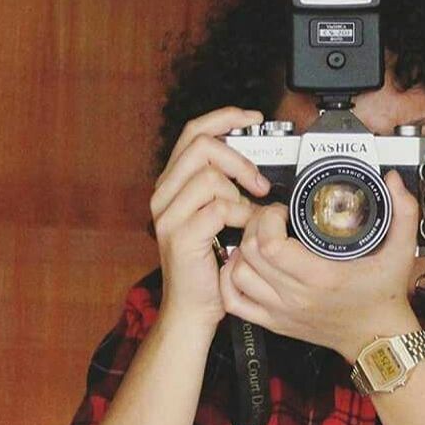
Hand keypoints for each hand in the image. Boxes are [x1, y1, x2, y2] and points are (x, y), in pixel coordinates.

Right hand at [150, 106, 270, 327]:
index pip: (195, 132)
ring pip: (210, 176)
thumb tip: (257, 167)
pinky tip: (243, 230)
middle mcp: (164, 193)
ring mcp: (168, 214)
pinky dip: (239, 216)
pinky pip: (218, 207)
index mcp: (173, 182)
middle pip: (202, 146)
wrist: (194, 307)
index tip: (253, 118)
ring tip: (247, 216)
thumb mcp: (219, 216)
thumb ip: (227, 188)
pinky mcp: (180, 234)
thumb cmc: (211, 262)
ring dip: (239, 194)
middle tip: (259, 183)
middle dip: (239, 159)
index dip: (225, 118)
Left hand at [218, 169, 421, 361]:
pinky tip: (244, 266)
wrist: (378, 337)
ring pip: (237, 274)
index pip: (270, 245)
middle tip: (271, 218)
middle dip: (254, 225)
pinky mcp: (273, 322)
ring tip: (260, 238)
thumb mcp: (401, 251)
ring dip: (242, 250)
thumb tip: (392, 180)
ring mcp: (281, 311)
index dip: (268, 219)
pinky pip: (235, 302)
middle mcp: (295, 296)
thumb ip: (403, 213)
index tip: (283, 210)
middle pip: (249, 253)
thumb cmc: (385, 296)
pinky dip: (230, 280)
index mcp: (321, 277)